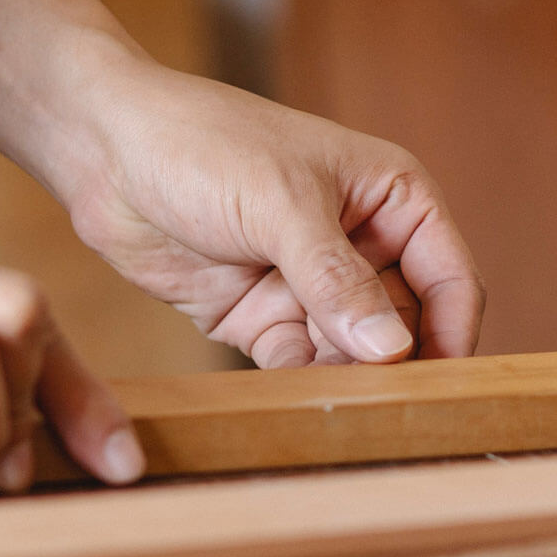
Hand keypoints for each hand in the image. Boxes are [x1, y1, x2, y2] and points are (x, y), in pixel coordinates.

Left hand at [34, 62, 483, 367]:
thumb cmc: (200, 143)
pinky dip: (303, 386)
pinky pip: (301, 364)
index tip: (442, 383)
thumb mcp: (279, 205)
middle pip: (407, 324)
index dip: (453, 330)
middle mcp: (361, 243)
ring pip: (355, 352)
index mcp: (391, 195)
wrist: (103, 149)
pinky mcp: (263, 316)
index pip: (450, 275)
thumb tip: (393, 348)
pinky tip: (296, 404)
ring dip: (351, 383)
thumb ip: (336, 280)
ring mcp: (311, 284)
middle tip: (386, 412)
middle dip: (397, 366)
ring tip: (342, 413)